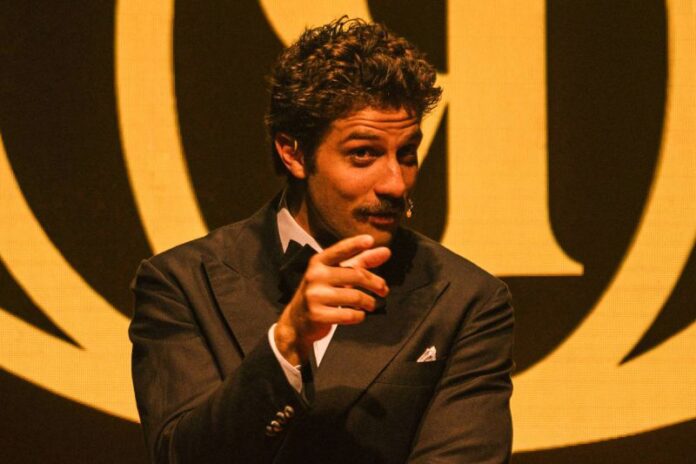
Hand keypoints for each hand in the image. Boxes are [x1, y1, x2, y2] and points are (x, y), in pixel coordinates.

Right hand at [275, 234, 390, 364]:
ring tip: (372, 304)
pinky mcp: (317, 315)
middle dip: (375, 283)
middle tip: (384, 290)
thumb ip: (361, 262)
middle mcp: (315, 275)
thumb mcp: (337, 274)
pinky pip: (349, 315)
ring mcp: (314, 296)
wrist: (297, 321)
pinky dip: (359, 316)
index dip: (355, 244)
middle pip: (356, 275)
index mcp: (319, 262)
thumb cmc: (322, 292)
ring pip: (355, 296)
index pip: (340, 250)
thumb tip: (386, 251)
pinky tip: (359, 315)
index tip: (370, 240)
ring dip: (369, 302)